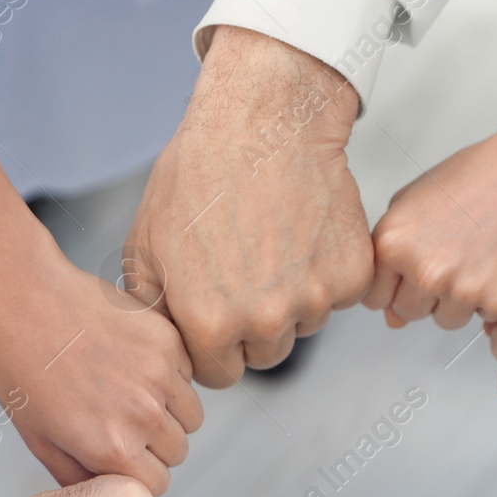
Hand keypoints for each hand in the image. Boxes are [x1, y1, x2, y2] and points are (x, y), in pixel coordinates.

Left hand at [0, 243, 201, 496]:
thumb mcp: (38, 438)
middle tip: (123, 420)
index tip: (122, 455)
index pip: (157, 484)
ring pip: (191, 417)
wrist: (24, 302)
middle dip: (156, 444)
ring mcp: (160, 378)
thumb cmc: (22, 370)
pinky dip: (171, 376)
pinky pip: (188, 376)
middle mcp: (143, 417)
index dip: (140, 472)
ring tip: (133, 393)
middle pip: (178, 452)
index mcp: (113, 449)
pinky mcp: (168, 343)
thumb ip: (76, 477)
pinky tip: (133, 361)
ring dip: (170, 412)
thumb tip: (106, 493)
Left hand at [125, 26, 371, 386]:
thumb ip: (153, 309)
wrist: (264, 121)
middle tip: (245, 267)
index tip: (216, 309)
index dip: (215, 343)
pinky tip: (301, 232)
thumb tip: (166, 346)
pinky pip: (339, 295)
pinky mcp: (351, 275)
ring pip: (304, 324)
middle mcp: (265, 321)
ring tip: (271, 241)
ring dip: (292, 297)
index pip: (220, 374)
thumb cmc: (200, 174)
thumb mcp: (146, 244)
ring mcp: (314, 299)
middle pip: (265, 355)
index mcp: (210, 324)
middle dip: (254, 325)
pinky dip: (326, 271)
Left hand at [364, 119, 496, 329]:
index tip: (412, 272)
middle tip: (454, 257)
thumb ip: (394, 256)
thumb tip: (391, 315)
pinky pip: (484, 318)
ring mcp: (462, 289)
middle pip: (409, 312)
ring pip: (446, 320)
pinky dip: (495, 298)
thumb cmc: (483, 173)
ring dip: (460, 299)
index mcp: (393, 243)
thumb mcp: (418, 202)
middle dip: (426, 293)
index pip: (375, 297)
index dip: (395, 285)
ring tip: (479, 256)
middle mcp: (424, 269)